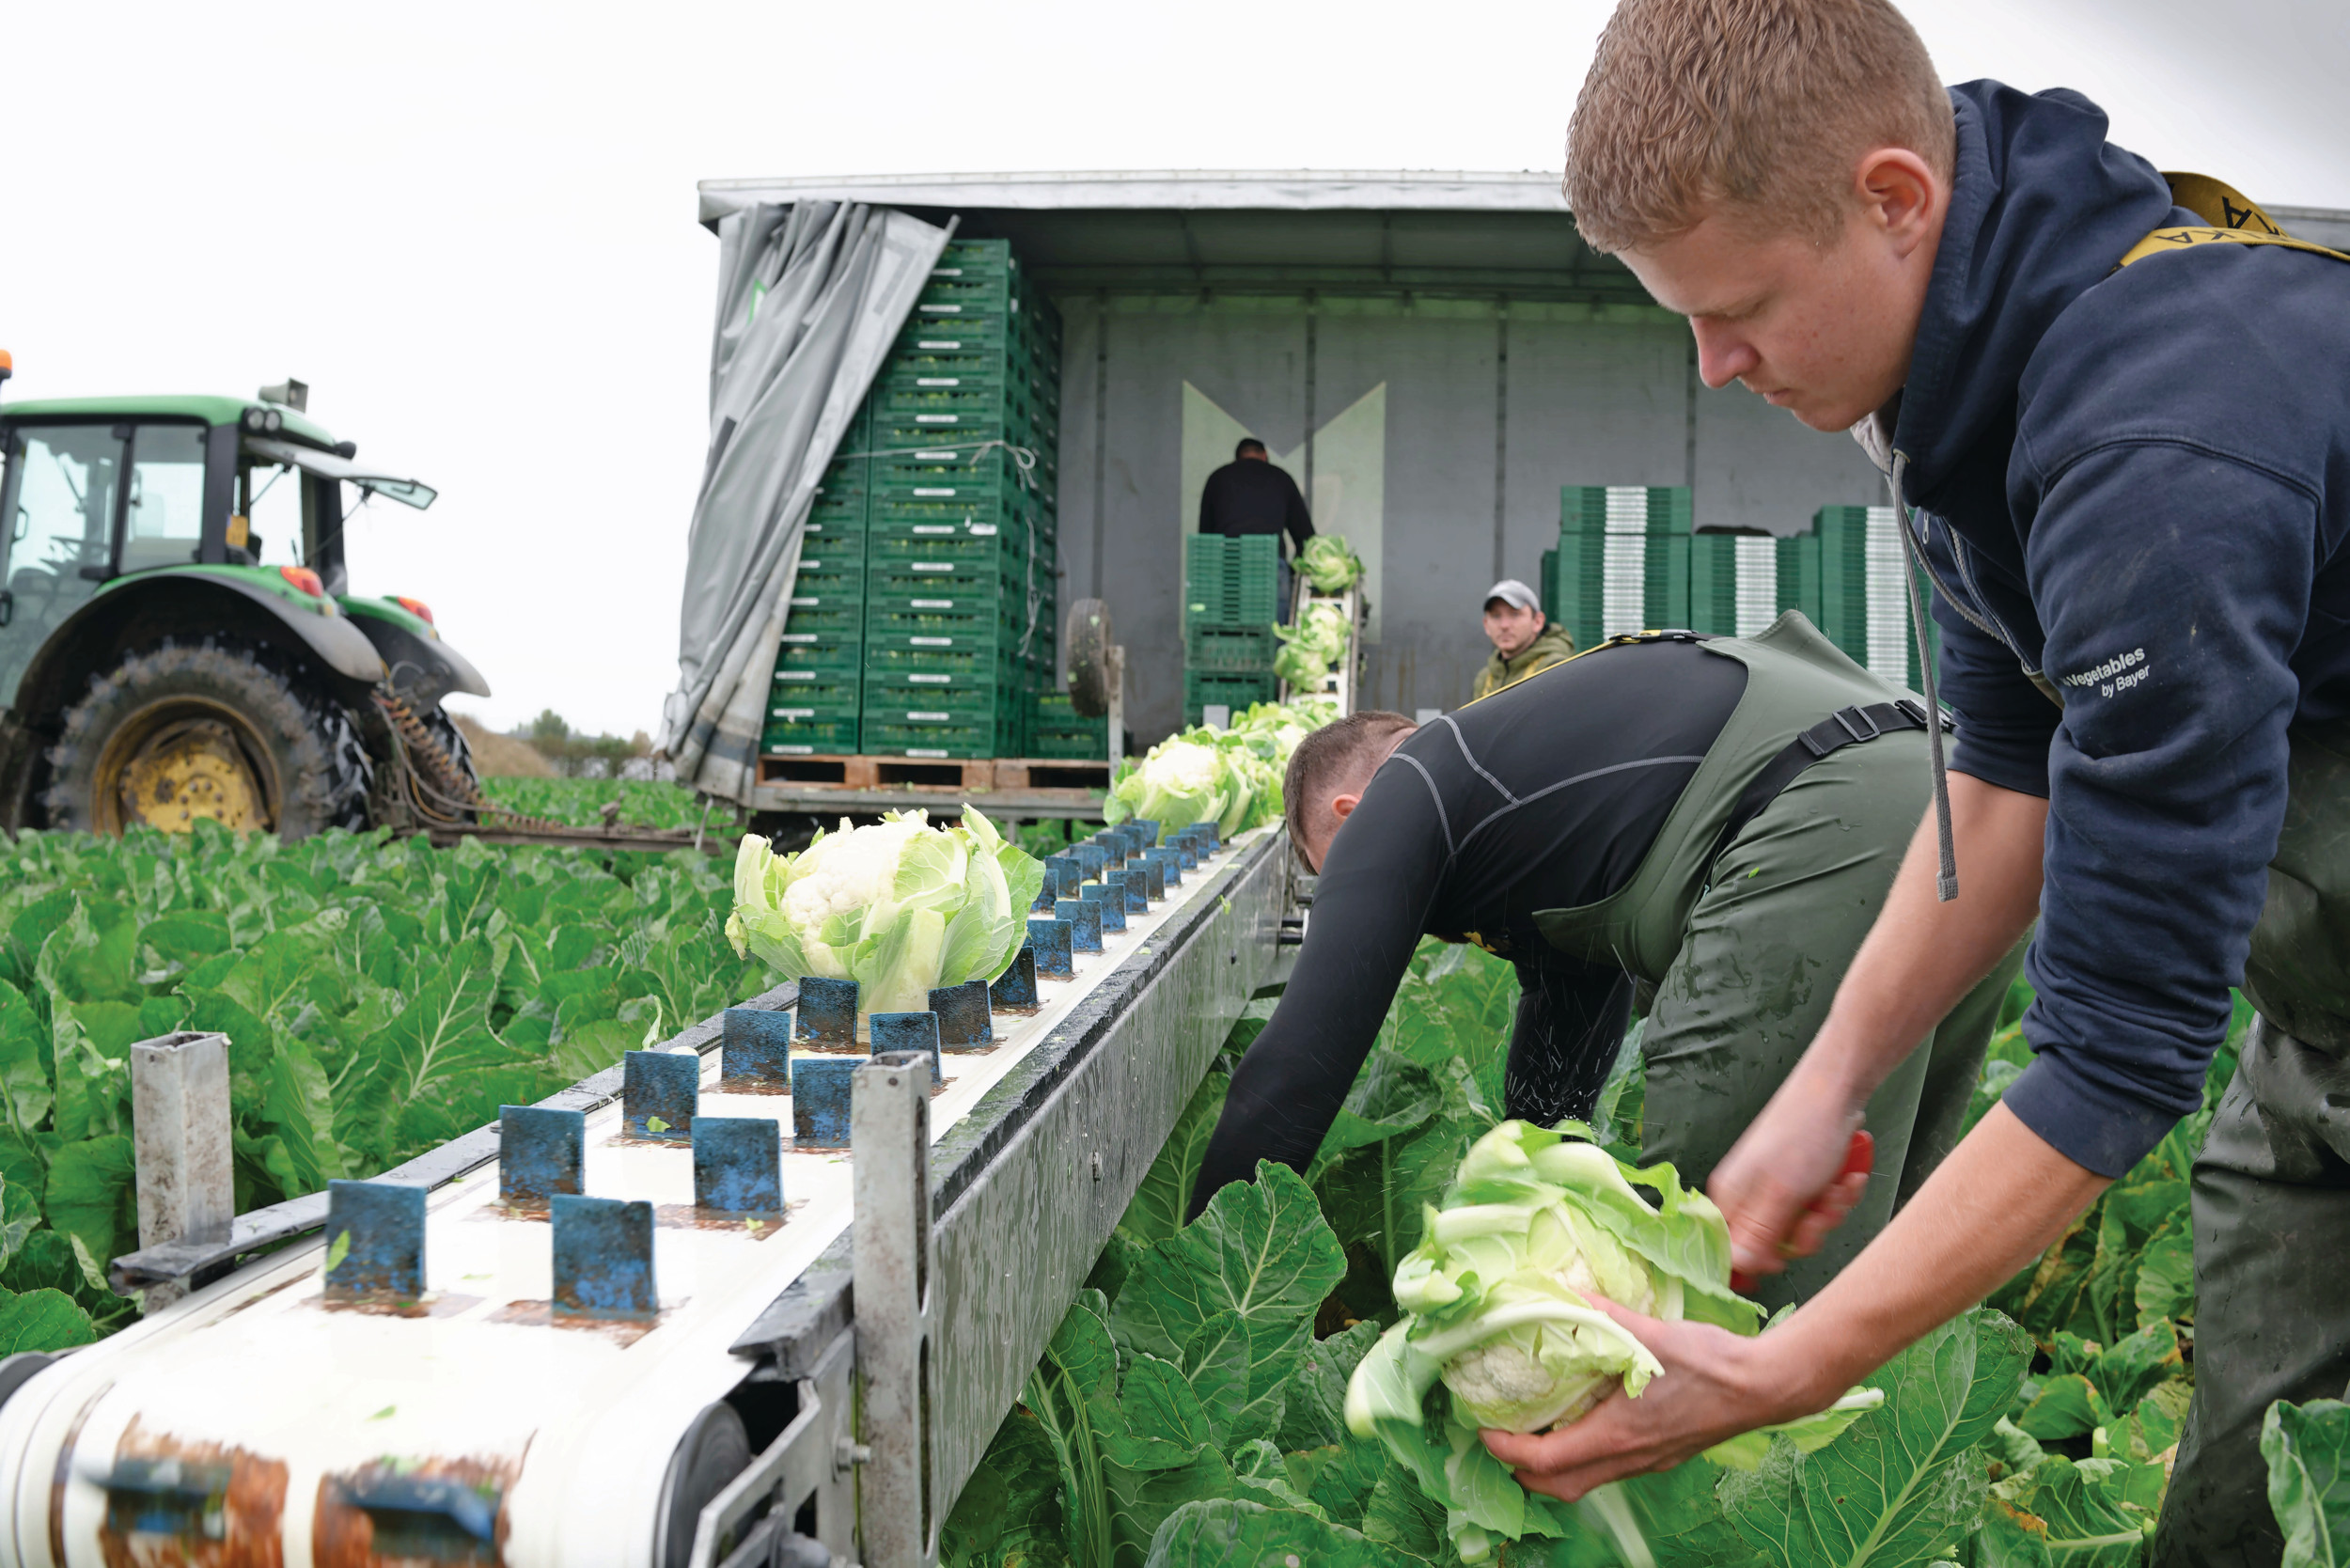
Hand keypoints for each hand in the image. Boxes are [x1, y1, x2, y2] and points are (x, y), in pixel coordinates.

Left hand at [1479, 1298, 1812, 1501]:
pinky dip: (1582, 1458)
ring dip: (1552, 1468)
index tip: (1484, 1429)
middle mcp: (1630, 1458)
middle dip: (1522, 1471)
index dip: (1506, 1450)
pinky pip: (1610, 1470)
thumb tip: (1564, 1292)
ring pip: (1585, 1482)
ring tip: (1534, 1431)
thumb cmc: (1712, 1363)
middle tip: (1502, 1435)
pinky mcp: (1663, 1456)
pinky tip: (1582, 1424)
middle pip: (1560, 1487)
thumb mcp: (1653, 1333)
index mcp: (1618, 1435)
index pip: (1545, 1461)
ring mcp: (1648, 1462)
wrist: (1766, 1386)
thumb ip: (1604, 1314)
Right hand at [1709, 1058, 1874, 1281]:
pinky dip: (1839, 1196)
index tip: (1784, 1255)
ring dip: (1830, 1211)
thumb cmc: (1805, 1134)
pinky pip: (1821, 1210)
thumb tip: (1735, 1268)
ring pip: (1805, 1229)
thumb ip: (1758, 1233)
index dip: (1762, 1260)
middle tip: (1820, 1209)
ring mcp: (1777, 1190)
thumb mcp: (1782, 1192)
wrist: (1836, 1091)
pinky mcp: (1802, 1184)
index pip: (1733, 1253)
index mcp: (1731, 1198)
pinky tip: (1846, 1176)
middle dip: (1809, 1231)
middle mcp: (1750, 1196)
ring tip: (1837, 1185)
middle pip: (1776, 1246)